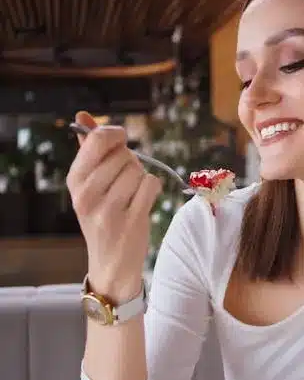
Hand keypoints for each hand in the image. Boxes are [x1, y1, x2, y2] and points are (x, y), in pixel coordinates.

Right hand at [66, 111, 161, 300]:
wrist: (111, 263)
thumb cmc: (102, 217)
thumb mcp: (88, 186)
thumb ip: (88, 149)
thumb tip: (84, 116)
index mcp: (75, 181)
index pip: (97, 140)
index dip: (115, 135)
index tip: (121, 141)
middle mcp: (87, 194)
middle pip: (123, 155)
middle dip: (131, 163)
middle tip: (124, 181)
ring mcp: (108, 209)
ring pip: (139, 170)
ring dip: (141, 179)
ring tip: (130, 196)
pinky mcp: (132, 220)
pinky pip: (151, 185)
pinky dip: (152, 190)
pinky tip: (142, 203)